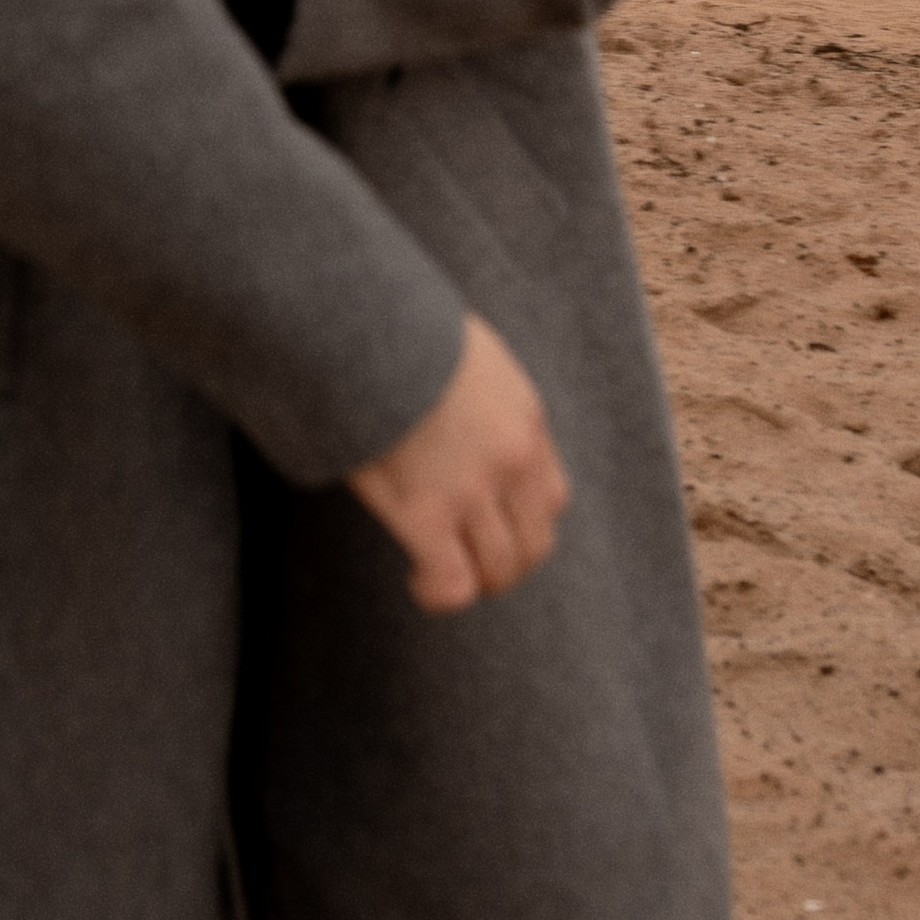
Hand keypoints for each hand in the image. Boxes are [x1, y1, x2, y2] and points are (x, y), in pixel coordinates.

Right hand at [348, 316, 569, 613]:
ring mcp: (472, 489)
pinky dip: (437, 593)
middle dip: (502, 565)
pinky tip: (417, 582)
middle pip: (534, 545)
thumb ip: (483, 398)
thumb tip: (463, 419)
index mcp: (525, 420)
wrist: (366, 326)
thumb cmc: (401, 332)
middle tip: (465, 561)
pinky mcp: (426, 512)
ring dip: (472, 581)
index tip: (489, 523)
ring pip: (498, 570)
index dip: (522, 522)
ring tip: (435, 571)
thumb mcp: (470, 355)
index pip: (552, 498)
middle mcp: (512, 460)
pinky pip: (452, 582)